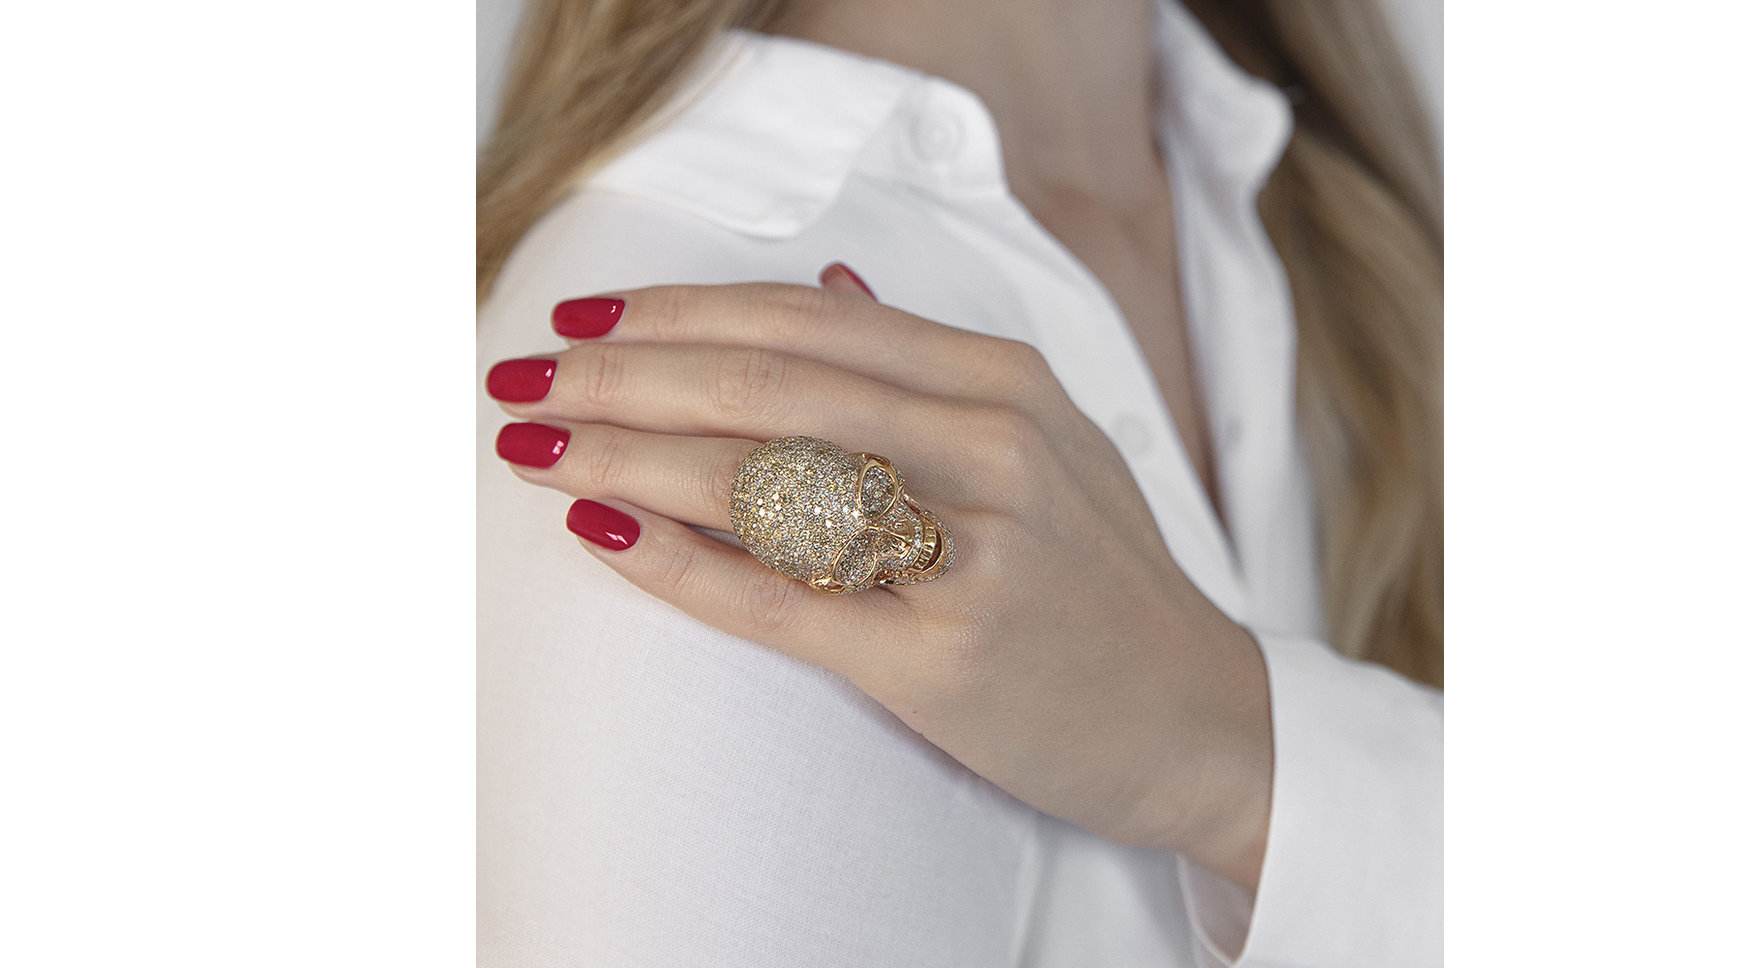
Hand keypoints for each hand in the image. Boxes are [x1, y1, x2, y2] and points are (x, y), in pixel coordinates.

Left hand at [485, 266, 1274, 891]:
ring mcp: (972, 552)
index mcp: (1006, 382)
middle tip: (521, 377)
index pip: (805, 321)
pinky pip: (780, 599)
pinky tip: (603, 532)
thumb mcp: (1048, 440)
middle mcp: (993, 447)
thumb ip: (933, 363)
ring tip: (535, 445)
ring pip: (762, 481)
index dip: (677, 312)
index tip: (584, 319)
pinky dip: (679, 562)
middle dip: (623, 374)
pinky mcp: (941, 658)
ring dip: (625, 455)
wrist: (1199, 719)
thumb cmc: (1101, 581)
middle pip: (766, 386)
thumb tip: (826, 283)